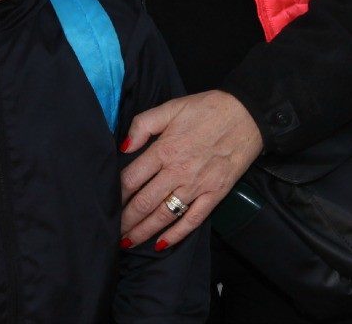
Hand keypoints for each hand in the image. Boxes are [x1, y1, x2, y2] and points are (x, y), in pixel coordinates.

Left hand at [119, 90, 264, 249]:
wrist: (247, 115)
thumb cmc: (207, 109)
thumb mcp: (170, 108)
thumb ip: (143, 125)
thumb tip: (123, 146)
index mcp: (164, 150)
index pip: (131, 179)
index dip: (116, 195)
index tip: (105, 204)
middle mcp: (178, 172)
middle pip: (144, 202)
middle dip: (125, 220)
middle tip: (111, 232)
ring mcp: (197, 186)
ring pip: (164, 215)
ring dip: (144, 231)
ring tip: (128, 243)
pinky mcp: (215, 194)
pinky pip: (193, 220)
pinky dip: (176, 234)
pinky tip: (162, 244)